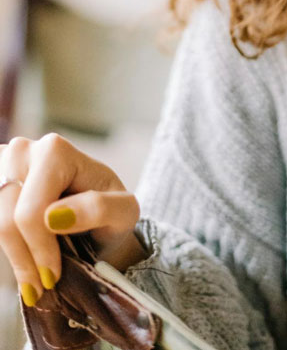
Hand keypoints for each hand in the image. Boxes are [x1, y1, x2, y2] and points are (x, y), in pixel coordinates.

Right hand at [0, 133, 141, 307]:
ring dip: (14, 257)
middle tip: (44, 284)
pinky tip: (24, 259)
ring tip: (34, 278)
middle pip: (8, 219)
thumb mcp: (124, 211)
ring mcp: (2, 168)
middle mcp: (22, 152)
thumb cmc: (112, 211)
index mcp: (54, 152)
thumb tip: (55, 216)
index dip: (39, 248)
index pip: (31, 211)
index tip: (53, 275)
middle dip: (25, 258)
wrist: (96, 213)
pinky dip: (6, 247)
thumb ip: (98, 208)